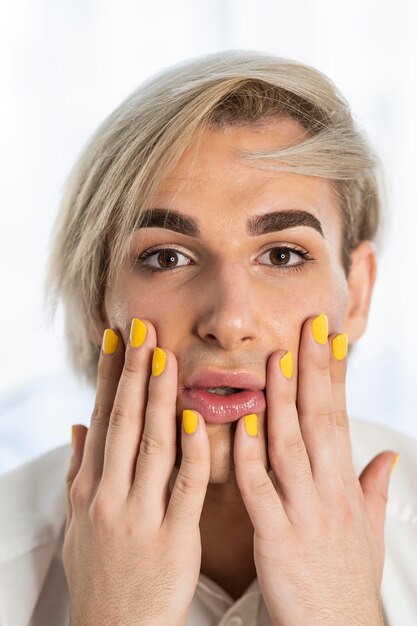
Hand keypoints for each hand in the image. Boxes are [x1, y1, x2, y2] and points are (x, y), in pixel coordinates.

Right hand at [64, 318, 209, 625]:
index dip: (108, 376)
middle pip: (123, 421)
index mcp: (89, 488)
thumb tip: (78, 424)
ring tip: (165, 356)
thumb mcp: (75, 523)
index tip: (117, 338)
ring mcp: (140, 514)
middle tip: (143, 329)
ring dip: (158, 397)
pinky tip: (194, 417)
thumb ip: (78, 470)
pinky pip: (185, 486)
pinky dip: (190, 450)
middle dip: (133, 372)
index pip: (101, 418)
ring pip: (151, 444)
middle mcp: (110, 495)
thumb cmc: (100, 573)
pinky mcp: (174, 536)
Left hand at [233, 313, 395, 625]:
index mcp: (345, 486)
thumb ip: (376, 489)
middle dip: (314, 371)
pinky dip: (252, 456)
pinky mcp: (278, 539)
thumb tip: (389, 456)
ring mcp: (305, 514)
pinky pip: (261, 491)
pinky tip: (245, 424)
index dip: (334, 376)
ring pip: (292, 445)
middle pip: (320, 420)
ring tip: (276, 359)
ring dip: (283, 401)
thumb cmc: (346, 582)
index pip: (340, 417)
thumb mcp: (369, 532)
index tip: (328, 338)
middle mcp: (329, 492)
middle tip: (308, 328)